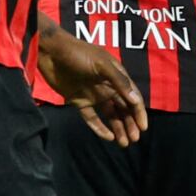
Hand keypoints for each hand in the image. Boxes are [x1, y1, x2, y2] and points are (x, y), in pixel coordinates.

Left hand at [37, 21, 147, 146]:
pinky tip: (108, 137)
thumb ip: (119, 81)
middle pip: (123, 109)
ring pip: (110, 115)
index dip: (139, 112)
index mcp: (116, 76)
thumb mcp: (102, 65)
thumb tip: (135, 100)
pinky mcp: (79, 101)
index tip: (143, 127)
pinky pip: (92, 118)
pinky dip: (100, 128)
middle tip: (134, 139)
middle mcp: (107, 87)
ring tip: (124, 143)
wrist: (51, 52)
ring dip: (118, 128)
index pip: (132, 97)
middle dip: (130, 124)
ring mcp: (93, 95)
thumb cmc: (79, 54)